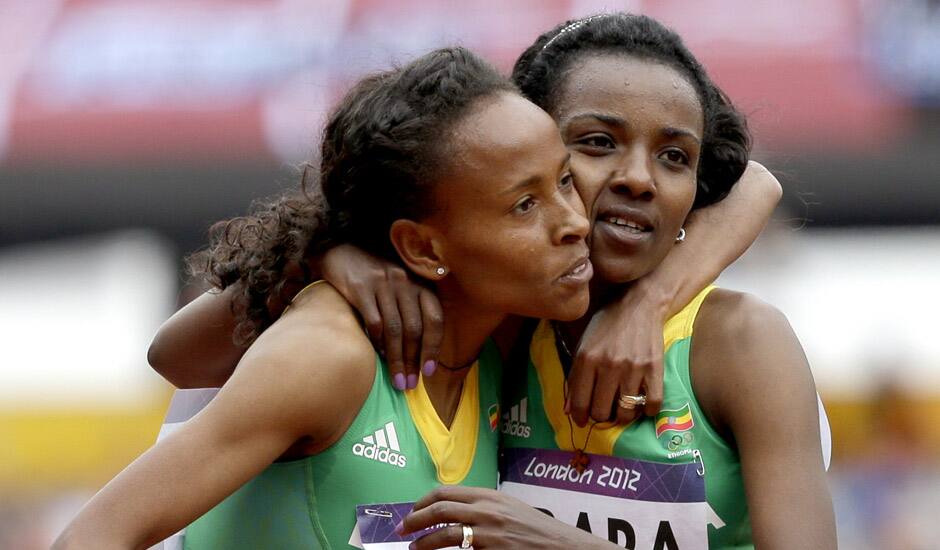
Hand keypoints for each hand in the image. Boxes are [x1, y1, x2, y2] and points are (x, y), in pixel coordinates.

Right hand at [319, 244, 442, 388]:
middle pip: (414, 329)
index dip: (433, 347)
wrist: (340, 252)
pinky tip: (379, 356)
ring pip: (395, 329)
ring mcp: (383, 284)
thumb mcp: (399, 287)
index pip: (434, 319)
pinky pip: (374, 322)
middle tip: (409, 384)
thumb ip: (411, 311)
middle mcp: (404, 282)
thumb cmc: (374, 277)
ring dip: (397, 359)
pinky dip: (378, 343)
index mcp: (419, 284)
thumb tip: (419, 352)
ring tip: (397, 379)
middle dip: (413, 361)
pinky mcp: (361, 288)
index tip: (429, 372)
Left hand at [401, 486, 613, 548]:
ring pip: (445, 534)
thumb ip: (482, 506)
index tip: (411, 512)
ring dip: (424, 542)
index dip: (422, 503)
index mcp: (488, 495)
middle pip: (439, 510)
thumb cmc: (535, 529)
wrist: (561, 546)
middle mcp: (486, 510)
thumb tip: (452, 510)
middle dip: (415, 520)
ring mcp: (489, 533)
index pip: (444, 493)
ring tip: (415, 548)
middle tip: (403, 530)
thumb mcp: (508, 507)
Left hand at [567, 284, 667, 425]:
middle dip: (600, 416)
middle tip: (604, 410)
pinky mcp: (655, 369)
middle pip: (602, 412)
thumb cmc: (606, 326)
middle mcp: (609, 365)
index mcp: (587, 359)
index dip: (580, 417)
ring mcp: (633, 368)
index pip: (580, 402)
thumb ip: (575, 377)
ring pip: (626, 412)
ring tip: (621, 408)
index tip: (583, 420)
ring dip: (622, 416)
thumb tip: (568, 411)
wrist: (639, 305)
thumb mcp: (583, 346)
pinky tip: (641, 404)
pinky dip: (647, 411)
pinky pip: (652, 404)